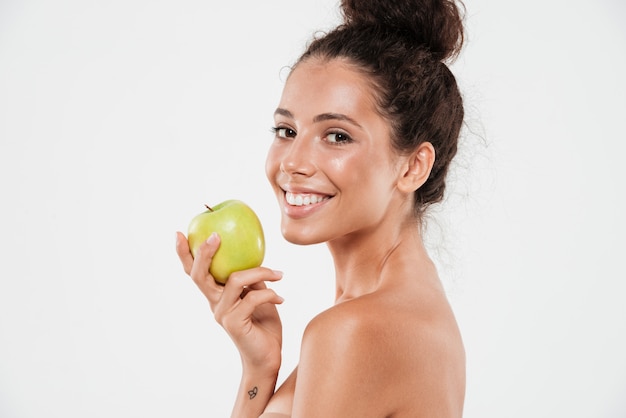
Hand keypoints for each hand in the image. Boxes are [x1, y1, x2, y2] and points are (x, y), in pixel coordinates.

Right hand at [176, 231, 283, 372]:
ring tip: (278, 274)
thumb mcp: (257, 295)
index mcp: (215, 295)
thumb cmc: (263, 324)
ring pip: (235, 280)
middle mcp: (214, 303)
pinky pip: (253, 298)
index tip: (179, 233)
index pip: (194, 272)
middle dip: (204, 253)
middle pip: (199, 275)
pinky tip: (281, 298)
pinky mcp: (234, 324)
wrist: (268, 356)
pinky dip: (270, 294)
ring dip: (260, 272)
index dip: (184, 254)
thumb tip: (255, 256)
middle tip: (216, 236)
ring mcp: (222, 314)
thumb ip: (251, 279)